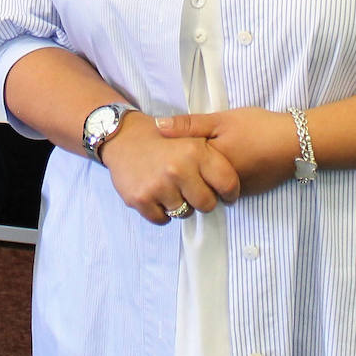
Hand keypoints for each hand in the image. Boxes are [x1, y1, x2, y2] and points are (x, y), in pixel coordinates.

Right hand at [99, 111, 239, 224]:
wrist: (123, 137)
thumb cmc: (162, 139)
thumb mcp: (191, 136)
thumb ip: (212, 156)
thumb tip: (233, 185)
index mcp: (195, 151)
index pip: (228, 184)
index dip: (230, 193)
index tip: (225, 194)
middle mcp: (178, 169)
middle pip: (207, 205)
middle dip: (202, 199)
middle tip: (191, 188)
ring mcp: (158, 186)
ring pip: (184, 213)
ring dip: (180, 204)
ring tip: (170, 186)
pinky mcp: (141, 199)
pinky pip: (163, 219)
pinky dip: (161, 211)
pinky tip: (157, 193)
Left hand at [155, 108, 296, 194]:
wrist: (296, 143)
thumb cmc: (257, 127)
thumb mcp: (221, 120)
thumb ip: (189, 125)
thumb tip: (157, 126)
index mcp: (207, 165)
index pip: (180, 168)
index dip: (173, 156)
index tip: (169, 149)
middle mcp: (218, 185)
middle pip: (194, 180)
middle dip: (186, 171)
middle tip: (183, 155)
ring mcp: (235, 192)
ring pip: (210, 187)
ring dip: (204, 176)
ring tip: (205, 158)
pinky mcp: (248, 193)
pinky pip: (226, 190)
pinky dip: (221, 179)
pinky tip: (230, 162)